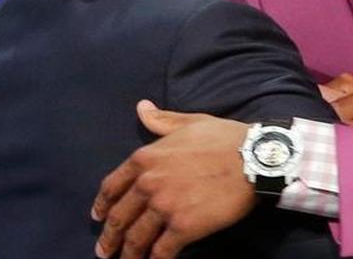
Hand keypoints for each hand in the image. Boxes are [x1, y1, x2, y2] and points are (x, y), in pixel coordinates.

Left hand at [91, 100, 252, 258]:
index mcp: (145, 158)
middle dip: (109, 237)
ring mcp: (164, 207)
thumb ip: (161, 121)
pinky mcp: (183, 228)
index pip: (112, 186)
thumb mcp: (189, 123)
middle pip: (120, 217)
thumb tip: (141, 107)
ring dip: (127, 254)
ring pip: (136, 238)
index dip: (102, 204)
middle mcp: (148, 184)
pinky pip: (161, 251)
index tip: (98, 216)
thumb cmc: (224, 138)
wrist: (254, 158)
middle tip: (104, 250)